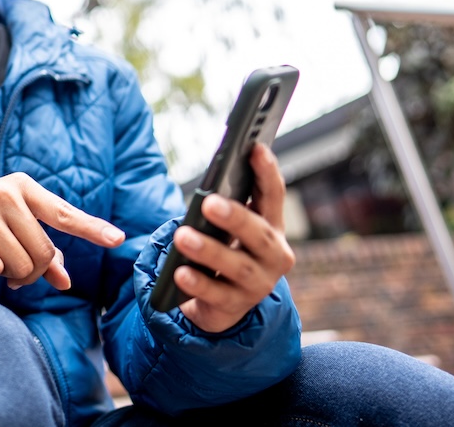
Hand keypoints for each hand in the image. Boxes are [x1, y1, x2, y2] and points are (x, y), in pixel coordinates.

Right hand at [0, 172, 125, 289]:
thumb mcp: (13, 230)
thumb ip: (43, 251)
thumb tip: (65, 281)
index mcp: (21, 186)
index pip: (63, 213)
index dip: (92, 228)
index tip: (118, 239)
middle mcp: (3, 193)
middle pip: (44, 252)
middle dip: (34, 272)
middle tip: (17, 272)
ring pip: (22, 264)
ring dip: (13, 275)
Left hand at [171, 143, 295, 332]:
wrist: (223, 303)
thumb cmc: (225, 251)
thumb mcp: (228, 229)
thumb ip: (225, 206)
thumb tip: (210, 183)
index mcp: (271, 227)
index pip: (273, 195)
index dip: (267, 172)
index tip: (255, 148)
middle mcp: (273, 256)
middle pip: (258, 233)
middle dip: (235, 217)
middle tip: (209, 202)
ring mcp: (258, 284)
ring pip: (238, 266)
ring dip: (210, 251)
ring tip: (182, 236)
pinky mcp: (236, 306)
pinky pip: (216, 295)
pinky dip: (198, 284)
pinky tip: (180, 274)